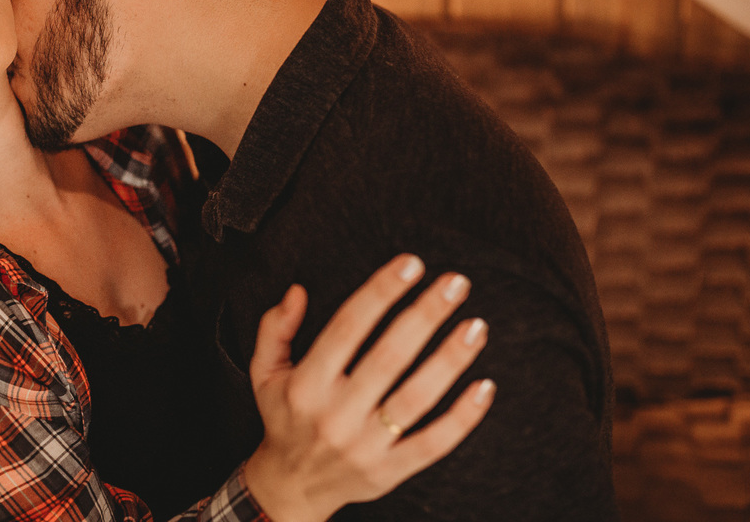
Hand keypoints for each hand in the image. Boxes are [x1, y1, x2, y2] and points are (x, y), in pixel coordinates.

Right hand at [242, 254, 493, 521]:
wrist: (290, 486)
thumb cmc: (284, 417)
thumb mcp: (265, 371)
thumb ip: (275, 328)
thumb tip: (298, 291)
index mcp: (306, 384)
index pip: (348, 327)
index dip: (381, 292)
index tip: (411, 264)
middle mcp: (335, 415)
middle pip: (389, 357)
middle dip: (425, 315)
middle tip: (456, 283)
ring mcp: (365, 446)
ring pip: (417, 398)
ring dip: (451, 359)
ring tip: (476, 326)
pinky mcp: (389, 472)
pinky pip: (434, 443)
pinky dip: (463, 417)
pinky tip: (484, 385)